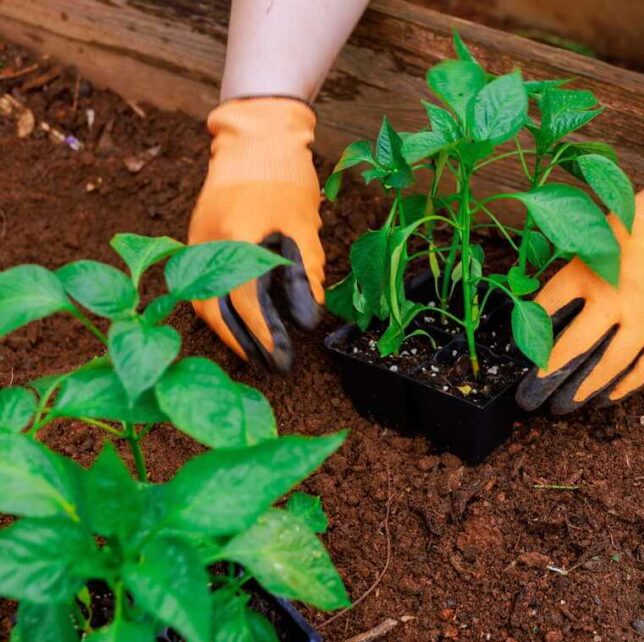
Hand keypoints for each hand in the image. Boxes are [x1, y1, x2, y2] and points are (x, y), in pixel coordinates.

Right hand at [188, 98, 324, 371]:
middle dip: (242, 342)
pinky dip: (218, 306)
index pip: (247, 300)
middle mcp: (206, 244)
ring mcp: (196, 240)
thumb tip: (310, 317)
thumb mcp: (302, 223)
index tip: (285, 357)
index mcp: (235, 239)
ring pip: (201, 299)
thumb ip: (305, 270)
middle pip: (214, 308)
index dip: (266, 333)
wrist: (253, 136)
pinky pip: (199, 283)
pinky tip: (240, 320)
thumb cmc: (284, 176)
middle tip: (270, 366)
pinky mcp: (196, 238)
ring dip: (227, 329)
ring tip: (254, 351)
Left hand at [516, 158, 643, 413]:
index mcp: (587, 271)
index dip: (531, 322)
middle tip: (535, 385)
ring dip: (587, 386)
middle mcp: (610, 301)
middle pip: (573, 344)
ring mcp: (640, 319)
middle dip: (550, 367)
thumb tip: (560, 279)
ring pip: (609, 364)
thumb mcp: (603, 230)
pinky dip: (627, 385)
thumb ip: (581, 257)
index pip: (548, 303)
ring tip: (570, 402)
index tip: (522, 338)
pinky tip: (611, 396)